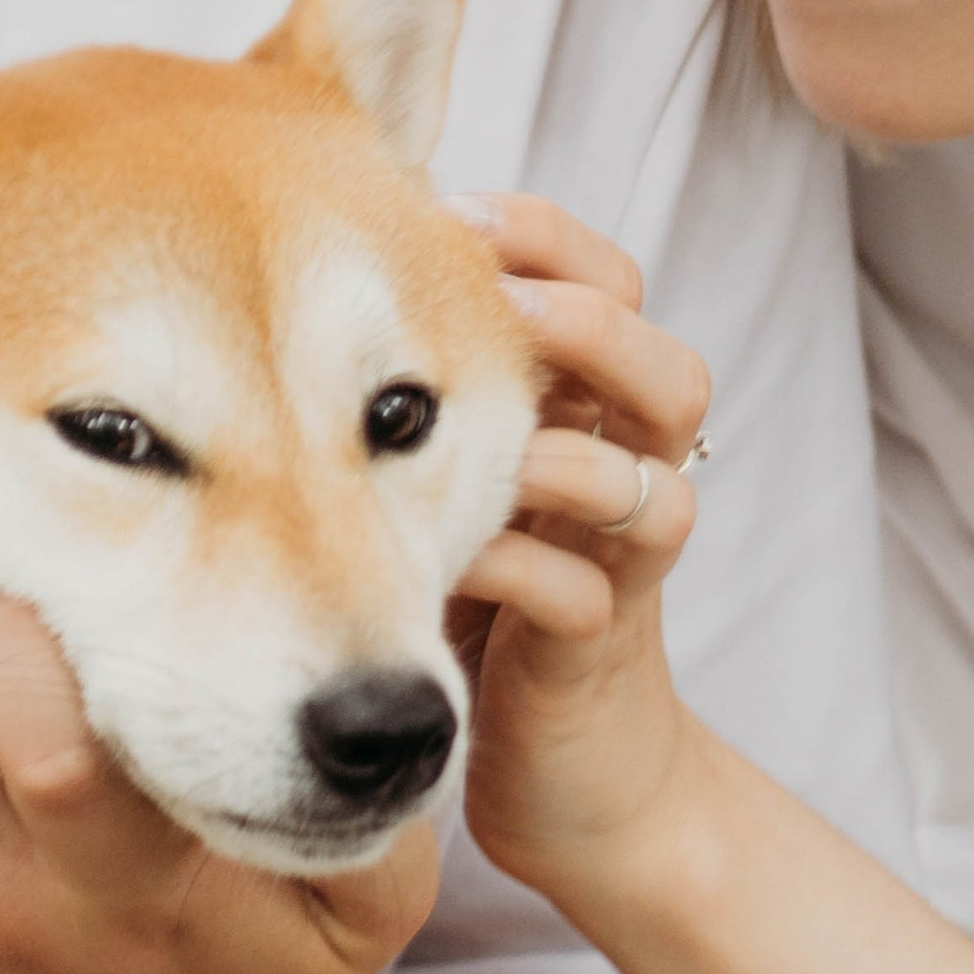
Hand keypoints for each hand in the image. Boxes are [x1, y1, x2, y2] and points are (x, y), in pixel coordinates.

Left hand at [448, 192, 716, 906]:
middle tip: (483, 286)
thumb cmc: (475, 596)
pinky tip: (454, 554)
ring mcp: (621, 564)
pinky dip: (525, 560)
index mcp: (586, 409)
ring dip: (572, 438)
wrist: (560, 771)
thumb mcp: (440, 467)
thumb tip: (306, 235)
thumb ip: (417, 375)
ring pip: (661, 469)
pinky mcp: (598, 648)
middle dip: (583, 314)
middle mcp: (622, 472)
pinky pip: (590, 589)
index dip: (540, 237)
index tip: (437, 202)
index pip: (604, 281)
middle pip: (667, 363)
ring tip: (496, 414)